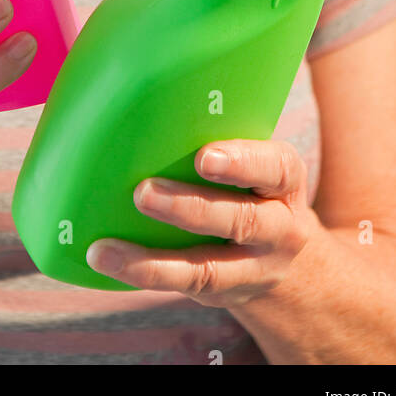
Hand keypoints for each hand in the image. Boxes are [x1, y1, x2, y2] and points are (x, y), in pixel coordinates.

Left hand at [85, 138, 316, 305]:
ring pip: (209, 268)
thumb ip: (222, 136)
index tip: (204, 157)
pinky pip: (185, 286)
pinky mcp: (226, 293)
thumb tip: (148, 102)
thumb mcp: (257, 162)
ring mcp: (255, 268)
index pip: (274, 168)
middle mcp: (280, 227)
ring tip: (107, 248)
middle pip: (241, 220)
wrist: (288, 261)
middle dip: (190, 207)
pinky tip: (106, 259)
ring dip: (153, 259)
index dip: (242, 162)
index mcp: (285, 181)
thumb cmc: (252, 186)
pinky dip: (143, 274)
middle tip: (143, 191)